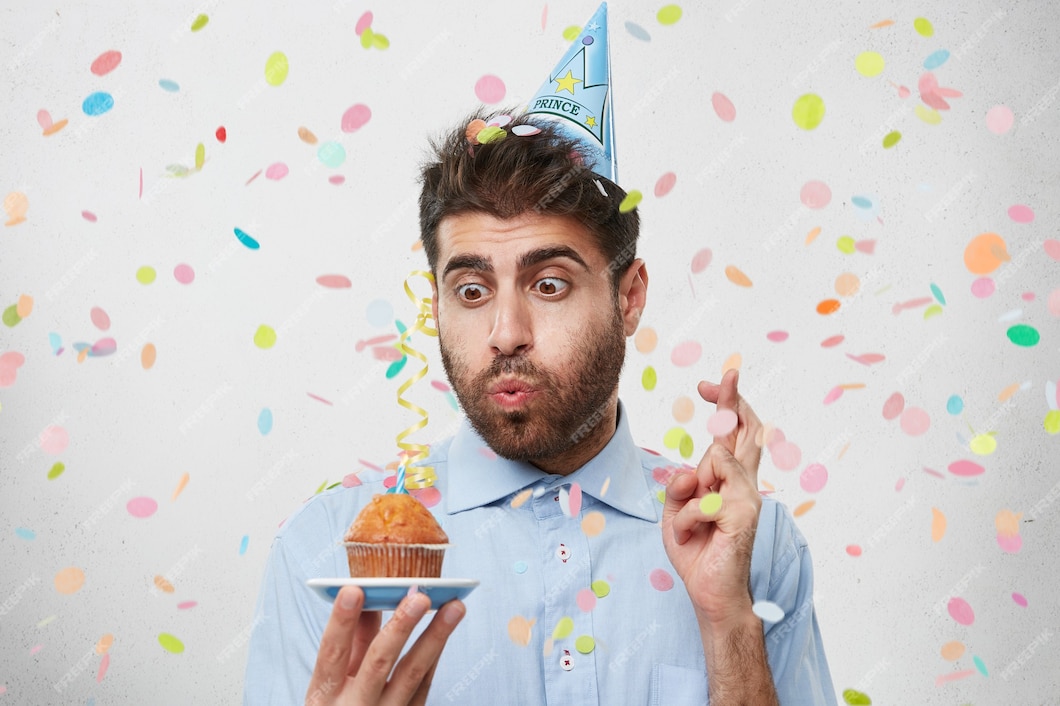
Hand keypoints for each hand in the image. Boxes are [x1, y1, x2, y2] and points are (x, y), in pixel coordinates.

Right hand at [305, 586, 464, 705]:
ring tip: (454, 607)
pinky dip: (435, 654)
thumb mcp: (335, 680)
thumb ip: (353, 641)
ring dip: (435, 637)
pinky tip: (445, 629)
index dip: (341, 622)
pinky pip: (424, 684)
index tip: (353, 589)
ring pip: (412, 674)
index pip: (332, 653)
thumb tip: (369, 598)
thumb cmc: (342, 705)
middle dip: (400, 627)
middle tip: (420, 597)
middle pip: (378, 664)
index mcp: (324, 695)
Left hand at [661, 368, 763, 623]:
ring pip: (712, 461)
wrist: (709, 593)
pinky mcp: (743, 514)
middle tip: (726, 375)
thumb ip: (681, 485)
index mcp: (728, 481)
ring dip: (686, 497)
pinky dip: (685, 518)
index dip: (728, 405)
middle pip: (747, 431)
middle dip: (734, 400)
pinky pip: (702, 498)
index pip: (733, 435)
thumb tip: (692, 470)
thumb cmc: (696, 550)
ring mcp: (748, 498)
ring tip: (688, 526)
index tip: (715, 383)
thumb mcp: (675, 511)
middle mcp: (744, 484)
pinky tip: (692, 537)